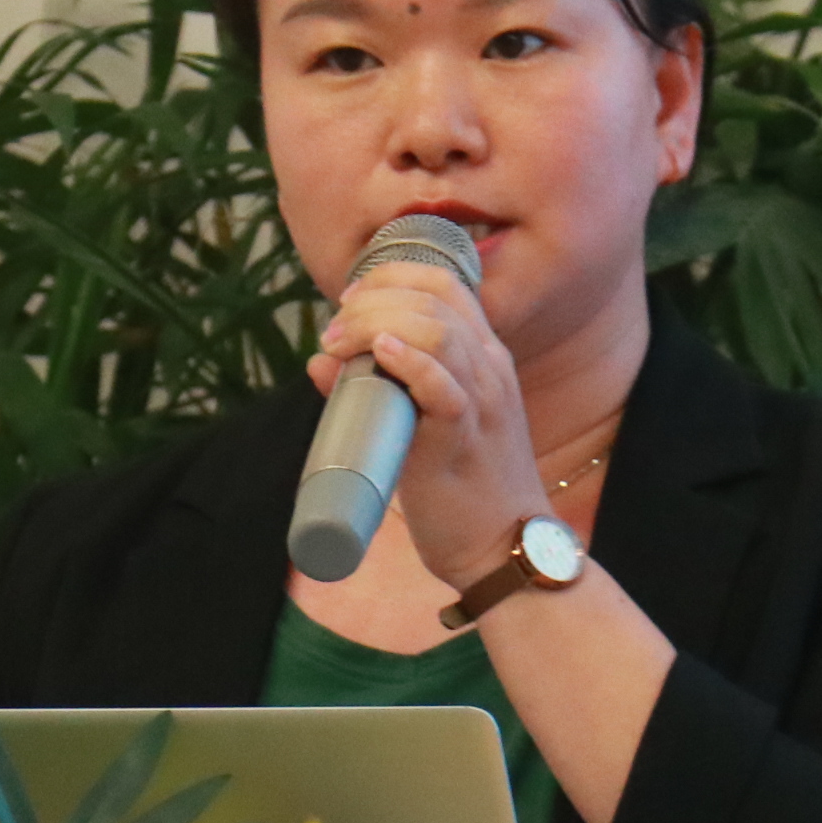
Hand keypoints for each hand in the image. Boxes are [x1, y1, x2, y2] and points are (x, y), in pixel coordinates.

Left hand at [306, 258, 543, 586]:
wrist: (503, 546)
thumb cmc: (459, 487)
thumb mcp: (421, 424)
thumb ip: (377, 388)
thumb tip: (318, 362)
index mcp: (484, 356)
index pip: (445, 283)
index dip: (392, 276)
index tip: (350, 298)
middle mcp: (489, 368)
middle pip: (433, 298)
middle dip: (372, 300)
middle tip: (332, 331)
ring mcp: (481, 401)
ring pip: (438, 331)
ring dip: (376, 324)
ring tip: (337, 344)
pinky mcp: (463, 439)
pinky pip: (443, 387)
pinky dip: (410, 362)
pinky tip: (379, 353)